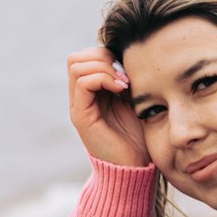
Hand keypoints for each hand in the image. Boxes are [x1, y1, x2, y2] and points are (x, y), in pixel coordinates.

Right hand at [67, 45, 150, 169]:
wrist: (136, 166)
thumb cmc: (140, 134)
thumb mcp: (134, 98)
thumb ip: (126, 78)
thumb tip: (127, 51)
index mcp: (92, 92)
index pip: (86, 57)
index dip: (105, 54)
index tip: (127, 69)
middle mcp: (80, 97)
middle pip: (77, 58)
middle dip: (102, 58)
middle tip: (124, 74)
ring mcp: (78, 106)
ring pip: (76, 65)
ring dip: (104, 67)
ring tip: (123, 83)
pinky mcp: (81, 116)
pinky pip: (82, 83)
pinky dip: (102, 78)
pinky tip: (121, 89)